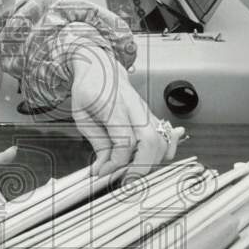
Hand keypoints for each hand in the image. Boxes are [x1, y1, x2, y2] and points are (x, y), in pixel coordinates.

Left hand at [68, 46, 185, 178]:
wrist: (101, 67)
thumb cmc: (90, 88)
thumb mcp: (82, 115)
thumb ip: (96, 142)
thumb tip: (102, 167)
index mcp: (114, 107)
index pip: (125, 141)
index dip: (117, 162)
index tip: (104, 171)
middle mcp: (135, 109)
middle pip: (151, 141)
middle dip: (141, 166)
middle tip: (126, 181)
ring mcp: (147, 112)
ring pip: (163, 140)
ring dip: (152, 162)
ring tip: (133, 171)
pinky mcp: (152, 116)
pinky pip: (166, 137)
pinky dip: (163, 153)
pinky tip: (150, 161)